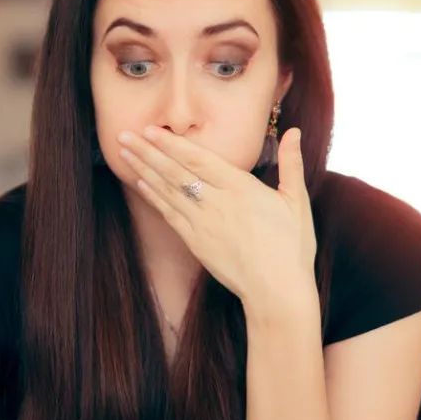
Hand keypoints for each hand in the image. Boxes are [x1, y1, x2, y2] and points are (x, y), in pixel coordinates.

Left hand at [117, 126, 316, 305]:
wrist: (276, 290)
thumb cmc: (291, 247)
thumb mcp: (296, 201)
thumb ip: (291, 164)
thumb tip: (294, 132)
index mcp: (241, 188)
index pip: (198, 159)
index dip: (172, 143)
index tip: (151, 129)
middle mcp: (216, 203)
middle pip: (176, 171)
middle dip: (148, 151)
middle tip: (123, 134)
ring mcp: (203, 224)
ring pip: (168, 191)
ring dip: (144, 170)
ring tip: (124, 153)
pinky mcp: (196, 243)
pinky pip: (170, 215)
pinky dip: (154, 197)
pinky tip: (141, 183)